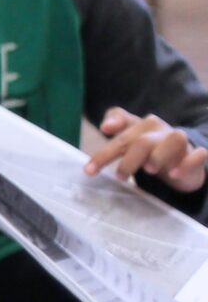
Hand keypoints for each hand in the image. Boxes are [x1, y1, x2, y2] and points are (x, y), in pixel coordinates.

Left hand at [89, 108, 207, 193]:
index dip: (113, 126)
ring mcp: (181, 142)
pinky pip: (198, 155)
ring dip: (160, 155)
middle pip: (143, 140)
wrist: (181, 160)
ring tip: (148, 170)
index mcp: (142, 126)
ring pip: (175, 139)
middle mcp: (161, 130)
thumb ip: (114, 131)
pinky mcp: (196, 155)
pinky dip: (186, 164)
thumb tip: (105, 126)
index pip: (123, 125)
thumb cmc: (148, 150)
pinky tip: (173, 174)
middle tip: (119, 176)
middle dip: (128, 159)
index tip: (103, 131)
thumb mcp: (128, 141)